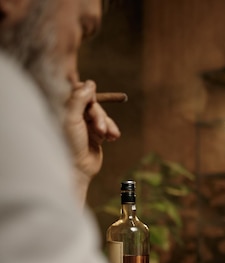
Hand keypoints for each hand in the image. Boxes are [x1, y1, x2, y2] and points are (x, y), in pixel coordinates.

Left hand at [64, 80, 120, 200]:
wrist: (77, 168)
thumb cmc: (69, 143)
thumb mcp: (72, 118)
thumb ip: (79, 98)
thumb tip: (90, 83)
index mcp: (63, 109)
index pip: (77, 91)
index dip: (87, 93)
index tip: (91, 100)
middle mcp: (74, 115)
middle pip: (93, 103)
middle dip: (99, 116)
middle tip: (99, 129)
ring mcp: (85, 124)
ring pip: (102, 114)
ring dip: (107, 124)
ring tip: (107, 136)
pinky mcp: (96, 134)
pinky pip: (108, 125)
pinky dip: (112, 130)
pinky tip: (113, 138)